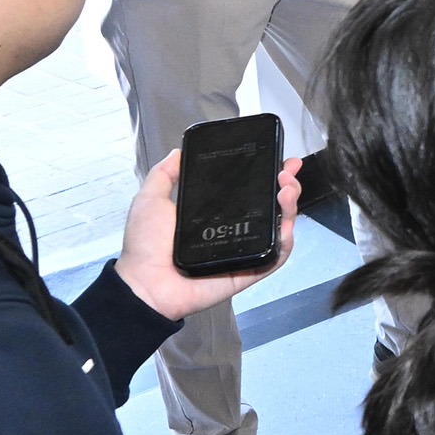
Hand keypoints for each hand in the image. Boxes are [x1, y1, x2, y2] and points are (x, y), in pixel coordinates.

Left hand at [115, 146, 302, 319]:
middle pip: (270, 207)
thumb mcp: (151, 198)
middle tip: (287, 172)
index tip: (278, 158)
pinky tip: (286, 224)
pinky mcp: (247, 272)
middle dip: (286, 186)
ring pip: (278, 230)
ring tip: (286, 190)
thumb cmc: (145, 246)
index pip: (248, 191)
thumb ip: (164, 174)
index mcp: (214, 214)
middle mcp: (232, 231)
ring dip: (288, 208)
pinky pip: (274, 258)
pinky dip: (285, 242)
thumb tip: (178, 152)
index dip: (266, 174)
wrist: (146, 282)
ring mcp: (242, 252)